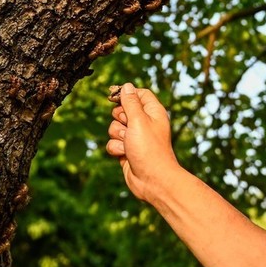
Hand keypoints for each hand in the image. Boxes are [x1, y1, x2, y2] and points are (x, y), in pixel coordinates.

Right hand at [106, 83, 181, 201]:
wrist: (152, 180)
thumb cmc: (149, 149)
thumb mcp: (139, 120)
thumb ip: (130, 102)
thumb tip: (126, 86)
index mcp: (153, 112)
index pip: (139, 94)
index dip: (126, 93)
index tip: (113, 96)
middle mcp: (145, 123)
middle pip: (122, 109)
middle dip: (119, 118)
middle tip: (128, 126)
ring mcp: (135, 137)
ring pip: (114, 127)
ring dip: (117, 135)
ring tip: (129, 144)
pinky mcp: (127, 150)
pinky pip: (113, 142)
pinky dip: (116, 148)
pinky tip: (125, 155)